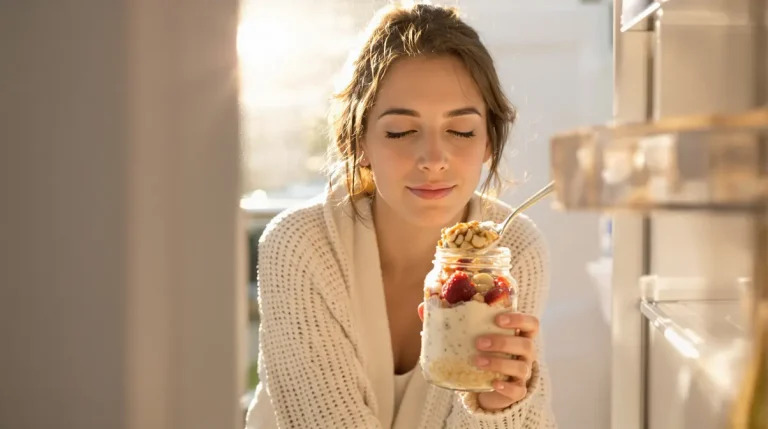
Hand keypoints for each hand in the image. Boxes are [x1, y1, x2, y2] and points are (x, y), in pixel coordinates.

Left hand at [416, 305, 538, 410]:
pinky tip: (492, 382)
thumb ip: (450, 320)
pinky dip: (505, 386)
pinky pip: (517, 390)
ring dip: (499, 363)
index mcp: (517, 334)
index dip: (519, 319)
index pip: (531, 323)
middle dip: (503, 342)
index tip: (498, 318)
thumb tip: (423, 307)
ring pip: (521, 368)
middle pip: (526, 345)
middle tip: (479, 342)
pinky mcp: (516, 391)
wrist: (487, 381)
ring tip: (477, 360)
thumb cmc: (482, 350)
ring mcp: (522, 373)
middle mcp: (525, 353)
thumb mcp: (470, 335)